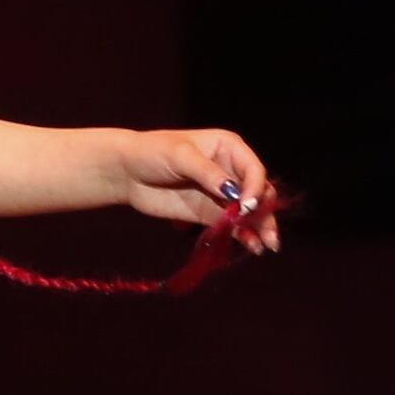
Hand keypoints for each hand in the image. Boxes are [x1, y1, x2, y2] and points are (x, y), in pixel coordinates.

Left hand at [123, 127, 280, 251]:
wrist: (126, 172)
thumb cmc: (152, 152)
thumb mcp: (180, 156)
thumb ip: (208, 173)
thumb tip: (233, 192)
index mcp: (229, 148)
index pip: (254, 170)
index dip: (256, 188)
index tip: (247, 207)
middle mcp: (231, 170)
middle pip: (258, 192)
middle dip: (264, 212)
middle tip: (268, 234)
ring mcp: (221, 194)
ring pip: (249, 212)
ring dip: (259, 227)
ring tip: (266, 246)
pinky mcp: (209, 212)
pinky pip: (231, 225)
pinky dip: (242, 236)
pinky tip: (251, 246)